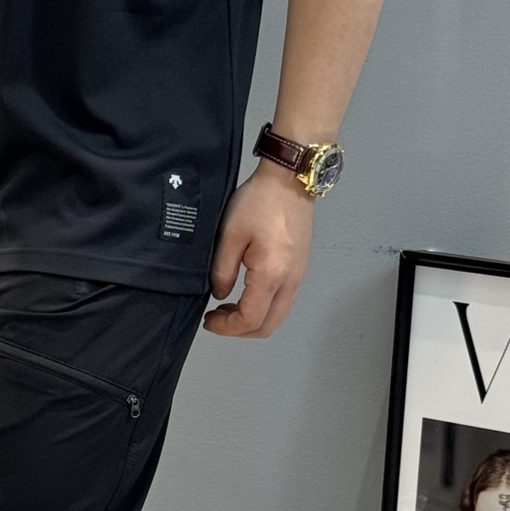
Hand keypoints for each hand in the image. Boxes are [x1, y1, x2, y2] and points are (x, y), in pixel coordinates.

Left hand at [203, 161, 313, 337]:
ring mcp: (299, 276)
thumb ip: (222, 270)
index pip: (250, 319)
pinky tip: (246, 292)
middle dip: (240, 330)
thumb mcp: (229, 234)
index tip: (209, 320)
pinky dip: (264, 307)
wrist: (290, 180)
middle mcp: (290, 282)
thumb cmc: (258, 202)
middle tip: (217, 317)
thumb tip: (219, 294)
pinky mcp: (300, 268)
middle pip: (268, 326)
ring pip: (277, 316)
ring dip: (253, 319)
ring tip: (228, 306)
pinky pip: (283, 301)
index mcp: (271, 275)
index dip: (226, 328)